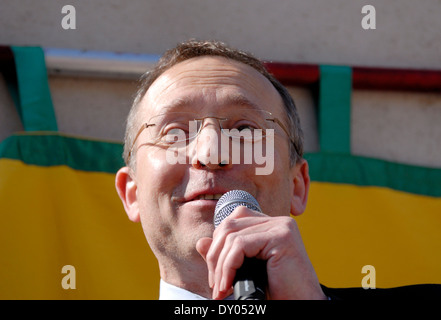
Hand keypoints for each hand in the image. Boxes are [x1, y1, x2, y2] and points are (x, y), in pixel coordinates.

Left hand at [196, 206, 326, 299]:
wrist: (300, 306)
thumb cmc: (276, 290)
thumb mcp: (244, 271)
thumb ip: (224, 256)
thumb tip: (201, 242)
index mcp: (269, 225)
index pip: (233, 221)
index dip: (218, 246)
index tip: (216, 275)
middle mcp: (276, 221)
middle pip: (229, 226)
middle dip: (215, 257)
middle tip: (216, 285)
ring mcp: (281, 226)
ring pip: (232, 236)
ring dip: (220, 266)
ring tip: (222, 289)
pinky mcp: (282, 236)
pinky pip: (240, 245)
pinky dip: (228, 266)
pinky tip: (230, 284)